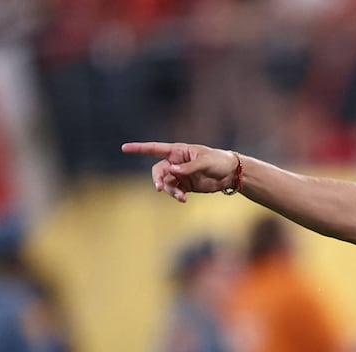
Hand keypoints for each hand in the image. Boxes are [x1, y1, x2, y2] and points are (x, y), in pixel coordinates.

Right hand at [121, 142, 239, 201]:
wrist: (231, 174)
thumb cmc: (218, 161)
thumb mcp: (205, 162)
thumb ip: (188, 167)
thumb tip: (172, 170)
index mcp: (178, 151)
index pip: (155, 149)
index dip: (139, 148)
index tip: (124, 148)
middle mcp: (176, 162)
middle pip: (158, 171)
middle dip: (158, 180)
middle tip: (159, 188)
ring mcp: (180, 175)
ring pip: (166, 184)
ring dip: (170, 191)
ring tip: (181, 197)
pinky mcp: (186, 185)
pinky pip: (175, 191)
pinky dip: (177, 196)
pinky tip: (183, 199)